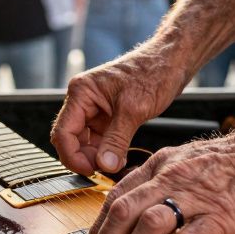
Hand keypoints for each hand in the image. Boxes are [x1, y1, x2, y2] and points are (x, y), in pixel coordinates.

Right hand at [51, 45, 188, 175]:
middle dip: (84, 157)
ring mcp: (95, 108)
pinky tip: (118, 159)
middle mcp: (84, 100)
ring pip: (84, 141)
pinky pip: (99, 139)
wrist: (171, 62)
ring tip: (114, 166)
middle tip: (104, 171)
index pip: (63, 132)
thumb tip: (104, 165)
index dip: (72, 156)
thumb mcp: (134, 109)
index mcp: (82, 92)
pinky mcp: (108, 115)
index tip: (90, 171)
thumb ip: (117, 139)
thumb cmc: (153, 73)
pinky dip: (106, 151)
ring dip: (95, 156)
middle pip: (71, 138)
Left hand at [80, 124, 234, 233]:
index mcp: (161, 166)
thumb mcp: (189, 161)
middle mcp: (172, 178)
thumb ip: (164, 183)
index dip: (99, 227)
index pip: (116, 196)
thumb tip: (141, 213)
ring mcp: (196, 196)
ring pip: (148, 226)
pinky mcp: (221, 215)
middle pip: (123, 212)